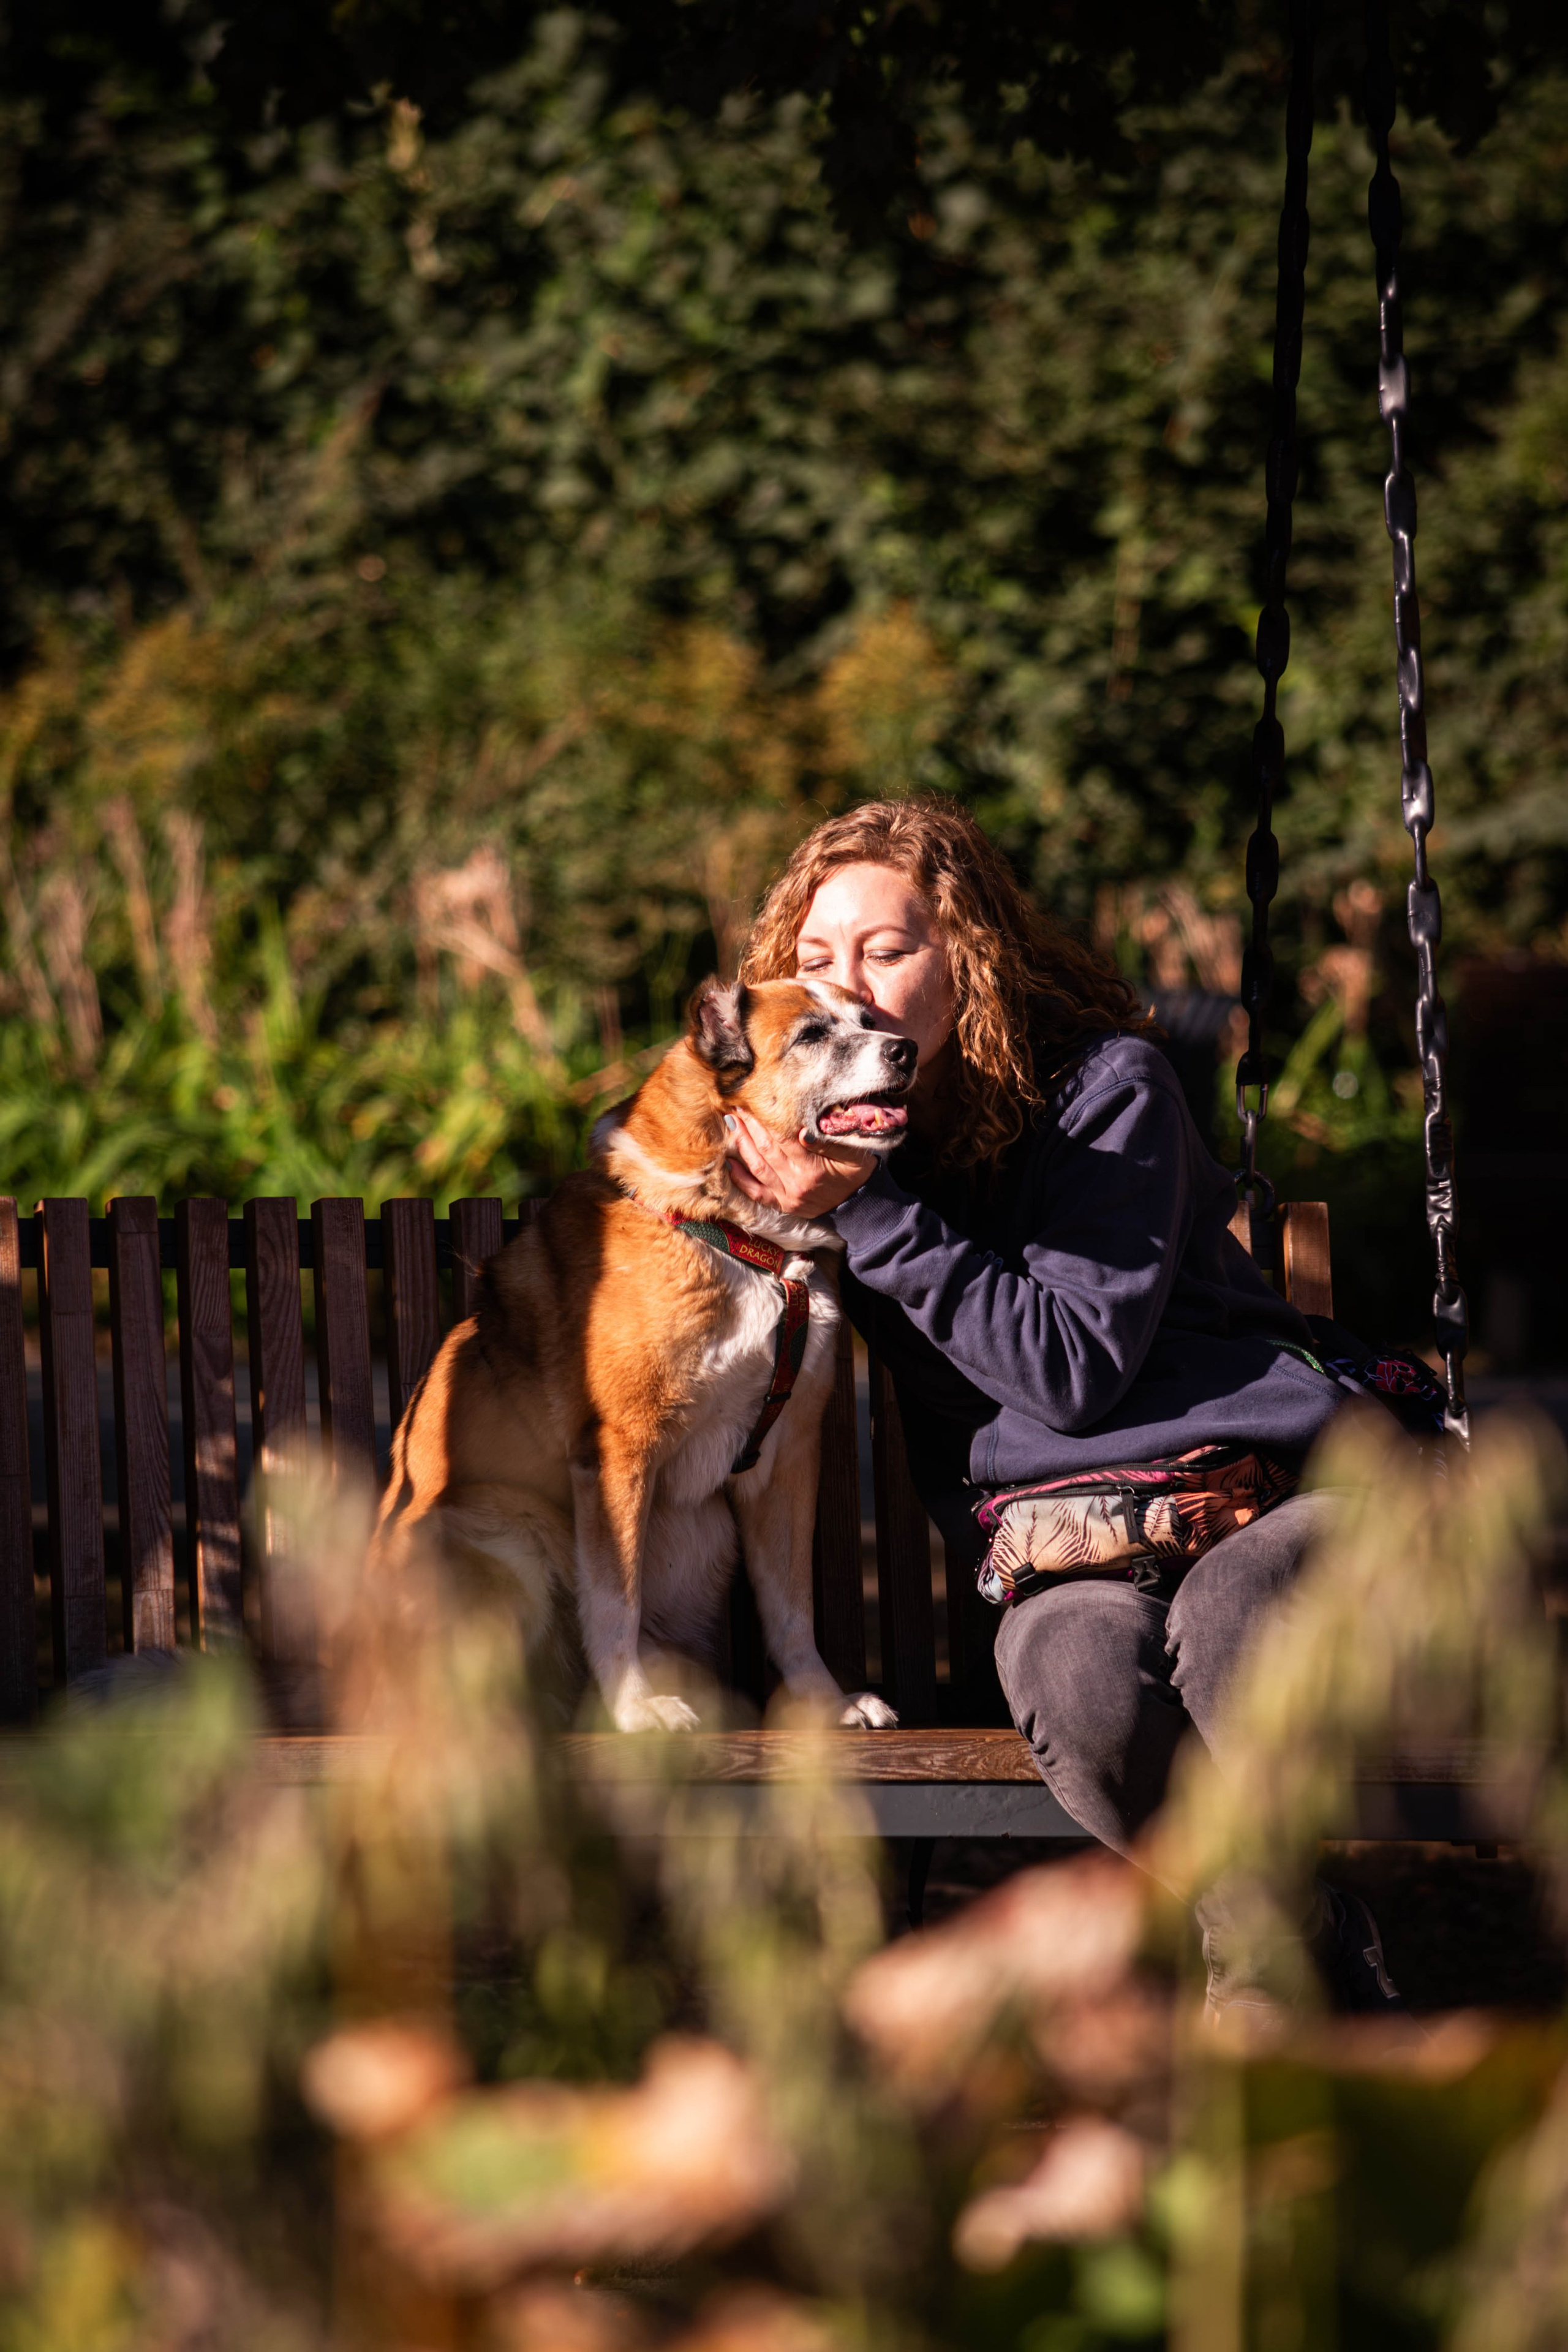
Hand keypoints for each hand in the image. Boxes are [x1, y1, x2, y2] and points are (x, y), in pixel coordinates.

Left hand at [725, 1107, 876, 1219]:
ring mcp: (788, 1196)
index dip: (765, 1119)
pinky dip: (740, 1179)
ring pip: (757, 1168)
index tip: (753, 1101)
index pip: (783, 1138)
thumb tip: (802, 1131)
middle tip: (735, 1105)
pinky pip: (757, 1193)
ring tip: (730, 1123)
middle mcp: (797, 1183)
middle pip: (766, 1149)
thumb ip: (829, 1141)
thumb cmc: (857, 1172)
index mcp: (814, 1168)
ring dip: (741, 1145)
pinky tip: (728, 1163)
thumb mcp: (854, 1153)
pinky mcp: (783, 1205)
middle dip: (749, 1126)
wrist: (860, 1203)